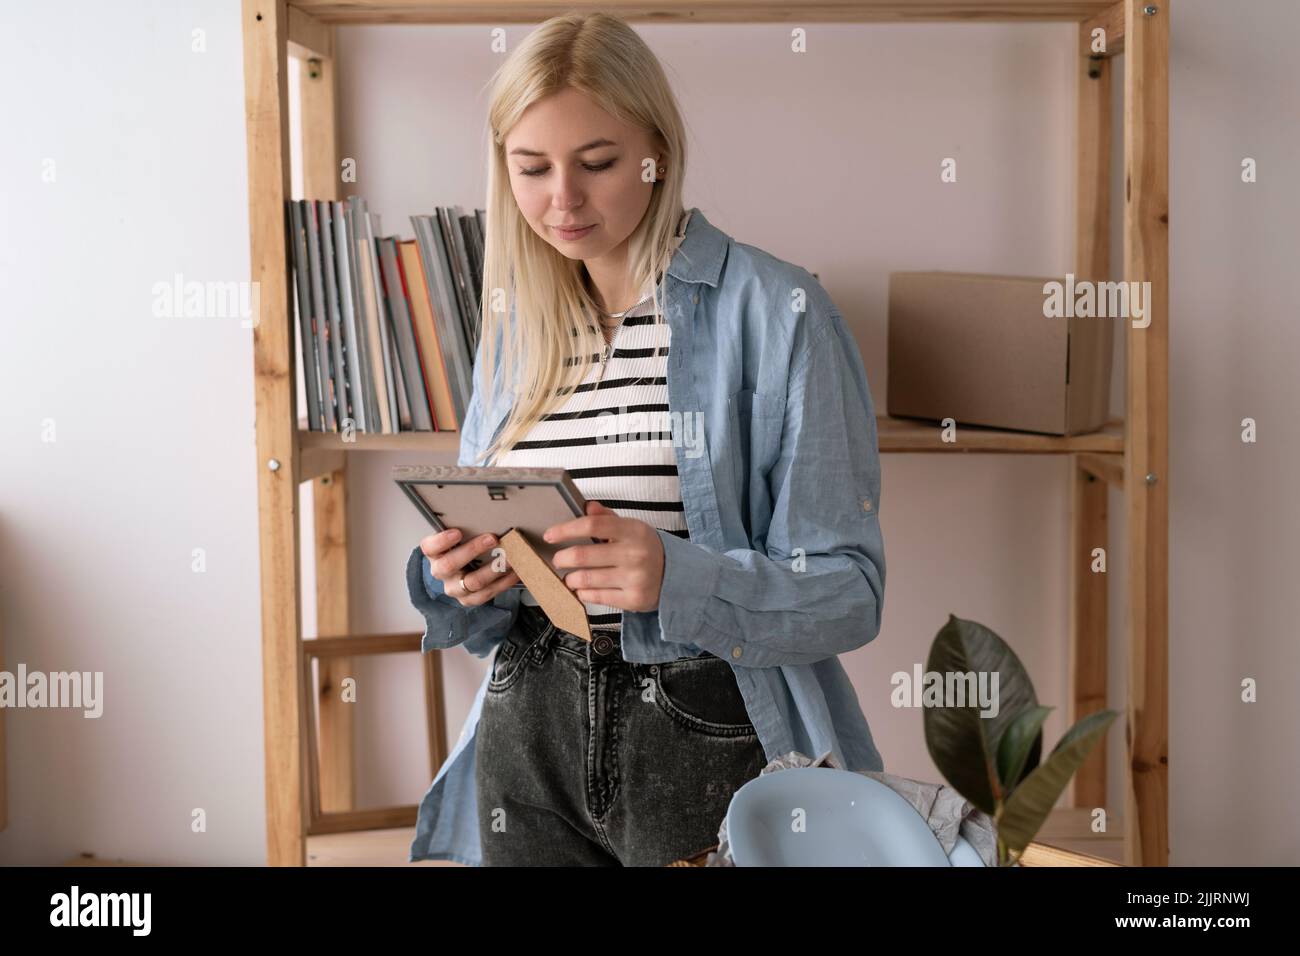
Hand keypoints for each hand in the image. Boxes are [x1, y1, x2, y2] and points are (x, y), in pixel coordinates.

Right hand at [419, 528, 518, 606]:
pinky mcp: (468, 600)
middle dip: (473, 550)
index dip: (442, 541)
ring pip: (472, 582)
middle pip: (450, 565)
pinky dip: (503, 582)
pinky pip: (486, 594)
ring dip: (494, 569)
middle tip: (492, 538)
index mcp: (434, 553)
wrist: (462, 572)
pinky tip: (514, 572)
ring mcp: (454, 588)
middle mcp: (440, 572)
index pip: (430, 547)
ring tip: (510, 558)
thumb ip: (467, 528)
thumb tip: (490, 514)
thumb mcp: (459, 537)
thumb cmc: (462, 548)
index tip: (457, 532)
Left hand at [542, 501, 664, 612]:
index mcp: (633, 531)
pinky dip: (583, 593)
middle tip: (558, 560)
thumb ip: (608, 518)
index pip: (592, 525)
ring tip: (570, 577)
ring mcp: (635, 579)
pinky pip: (596, 597)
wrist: (676, 576)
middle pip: (583, 555)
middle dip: (562, 558)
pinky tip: (582, 589)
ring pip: (586, 579)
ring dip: (571, 579)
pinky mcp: (633, 600)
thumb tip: (587, 506)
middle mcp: (635, 554)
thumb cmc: (646, 549)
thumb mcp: (632, 528)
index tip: (550, 535)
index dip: (566, 529)